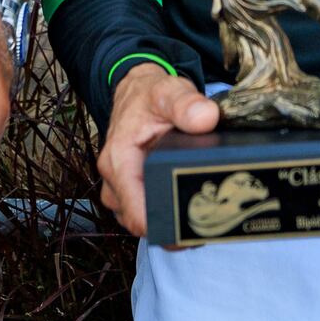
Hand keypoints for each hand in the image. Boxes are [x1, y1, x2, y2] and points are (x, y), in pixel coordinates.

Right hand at [96, 62, 217, 238]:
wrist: (136, 92)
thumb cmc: (148, 95)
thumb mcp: (168, 92)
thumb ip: (186, 104)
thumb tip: (206, 119)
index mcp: (119, 160)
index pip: (135, 213)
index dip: (163, 226)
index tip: (191, 228)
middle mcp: (114, 178)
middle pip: (139, 222)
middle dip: (169, 227)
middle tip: (204, 221)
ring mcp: (119, 187)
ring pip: (141, 220)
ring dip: (165, 221)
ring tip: (197, 213)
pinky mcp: (128, 190)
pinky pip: (142, 212)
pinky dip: (162, 212)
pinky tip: (185, 206)